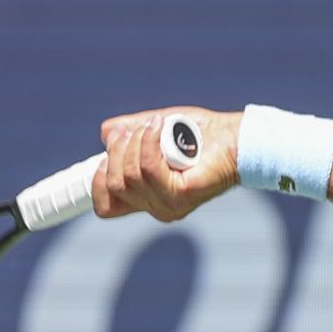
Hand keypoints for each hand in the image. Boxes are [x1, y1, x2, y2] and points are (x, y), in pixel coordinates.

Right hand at [92, 107, 240, 220]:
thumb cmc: (201, 134)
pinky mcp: (182, 195)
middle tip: (139, 129)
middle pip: (112, 184)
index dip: (96, 181)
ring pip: (129, 176)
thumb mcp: (154, 129)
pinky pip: (148, 169)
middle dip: (118, 150)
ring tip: (154, 125)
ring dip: (135, 142)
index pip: (105, 207)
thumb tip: (106, 134)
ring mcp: (169, 204)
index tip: (107, 155)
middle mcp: (156, 207)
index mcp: (146, 197)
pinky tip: (159, 128)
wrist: (236, 137)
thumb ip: (128, 132)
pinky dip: (148, 143)